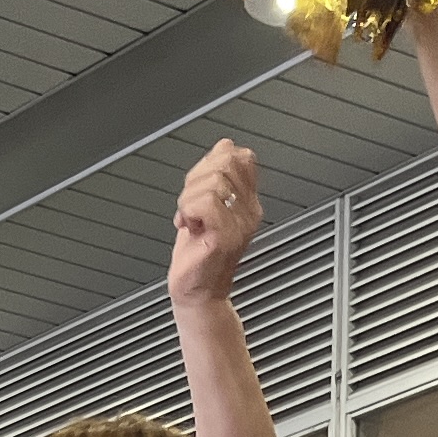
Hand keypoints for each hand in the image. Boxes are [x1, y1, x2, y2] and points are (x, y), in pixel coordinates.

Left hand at [168, 138, 262, 306]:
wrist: (196, 292)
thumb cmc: (199, 254)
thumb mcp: (205, 205)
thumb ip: (215, 174)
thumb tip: (225, 144)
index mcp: (248, 200)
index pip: (241, 156)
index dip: (213, 161)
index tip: (199, 187)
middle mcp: (249, 211)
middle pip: (225, 163)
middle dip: (196, 180)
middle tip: (190, 206)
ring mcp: (241, 224)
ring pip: (213, 182)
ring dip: (188, 199)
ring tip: (189, 219)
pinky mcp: (226, 236)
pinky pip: (205, 203)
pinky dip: (188, 211)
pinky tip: (189, 227)